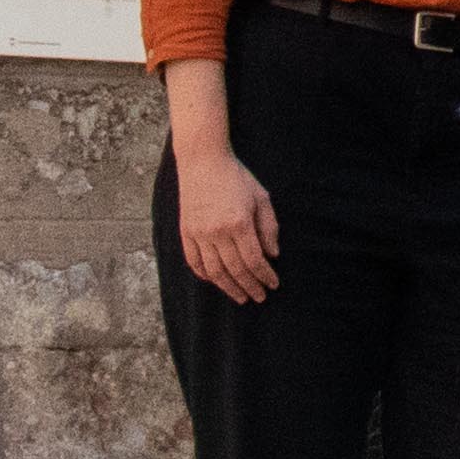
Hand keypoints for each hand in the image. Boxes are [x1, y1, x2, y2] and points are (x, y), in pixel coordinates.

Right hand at [172, 141, 279, 302]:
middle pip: (235, 270)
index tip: (273, 284)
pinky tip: (215, 281)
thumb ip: (269, 227)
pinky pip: (194, 261)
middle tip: (259, 297)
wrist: (203, 161)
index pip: (254, 260)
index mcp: (239, 223)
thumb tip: (273, 255)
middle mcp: (217, 232)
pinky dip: (204, 275)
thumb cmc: (236, 177)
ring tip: (240, 297)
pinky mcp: (186, 232)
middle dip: (250, 287)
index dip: (265, 276)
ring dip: (228, 287)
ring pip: (214, 271)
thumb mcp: (261, 197)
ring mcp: (199, 233)